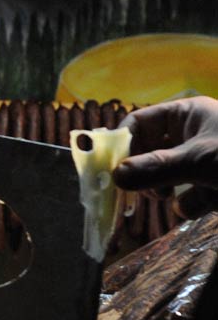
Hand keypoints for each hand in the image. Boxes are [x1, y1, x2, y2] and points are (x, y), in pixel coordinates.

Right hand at [113, 96, 217, 216]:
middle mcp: (190, 135)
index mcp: (186, 115)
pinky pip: (188, 196)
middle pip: (148, 151)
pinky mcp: (211, 186)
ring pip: (166, 177)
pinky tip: (206, 204)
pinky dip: (191, 204)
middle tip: (137, 189)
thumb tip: (116, 177)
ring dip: (165, 190)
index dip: (123, 143)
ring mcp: (200, 162)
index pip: (140, 122)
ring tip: (168, 197)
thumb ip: (157, 168)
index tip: (112, 168)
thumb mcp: (199, 160)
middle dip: (143, 172)